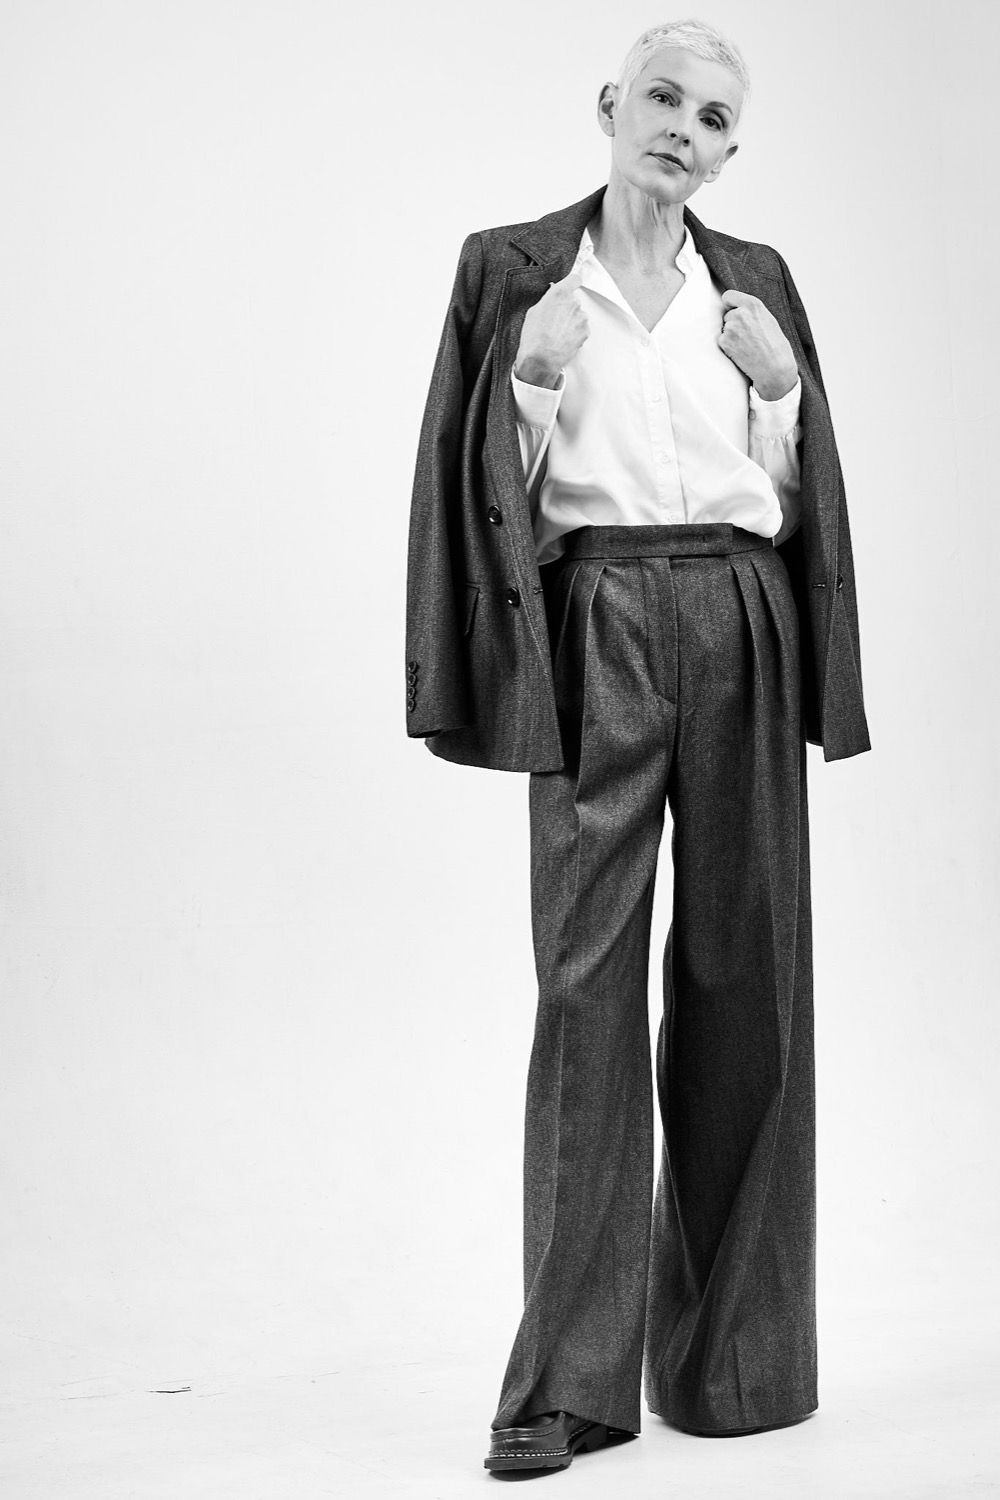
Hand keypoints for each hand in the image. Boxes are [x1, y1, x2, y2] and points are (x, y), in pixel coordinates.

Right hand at [514, 269, 589, 386]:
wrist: (541, 359)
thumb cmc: (534, 336)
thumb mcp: (534, 311)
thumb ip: (548, 300)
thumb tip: (553, 298)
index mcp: (560, 293)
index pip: (574, 278)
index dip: (572, 283)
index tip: (570, 286)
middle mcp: (574, 302)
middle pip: (574, 300)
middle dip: (567, 308)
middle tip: (555, 319)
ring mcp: (582, 317)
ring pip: (578, 315)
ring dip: (571, 321)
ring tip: (558, 333)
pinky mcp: (585, 331)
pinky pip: (581, 328)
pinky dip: (575, 333)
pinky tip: (563, 340)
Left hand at [718, 289, 797, 399]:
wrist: (774, 367)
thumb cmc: (776, 346)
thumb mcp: (768, 320)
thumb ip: (752, 312)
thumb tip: (739, 309)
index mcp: (753, 304)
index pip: (728, 296)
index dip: (729, 304)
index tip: (731, 310)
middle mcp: (740, 313)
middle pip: (727, 315)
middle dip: (734, 324)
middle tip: (747, 336)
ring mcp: (731, 327)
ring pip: (725, 328)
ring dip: (731, 336)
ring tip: (746, 345)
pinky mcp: (724, 342)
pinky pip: (721, 341)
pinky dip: (728, 347)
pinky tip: (741, 352)